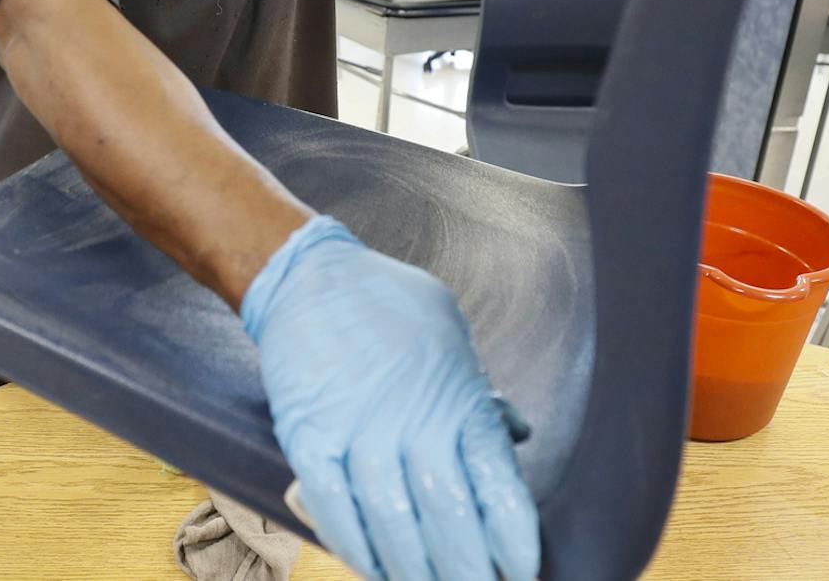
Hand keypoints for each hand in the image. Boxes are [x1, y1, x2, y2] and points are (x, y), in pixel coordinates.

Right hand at [241, 216, 537, 580]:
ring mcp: (357, 431)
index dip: (513, 541)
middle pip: (450, 517)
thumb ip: (479, 393)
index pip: (498, 486)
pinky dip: (355, 547)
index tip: (521, 571)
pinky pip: (333, 508)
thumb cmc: (386, 305)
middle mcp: (411, 420)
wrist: (306, 277)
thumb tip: (515, 434)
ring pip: (393, 522)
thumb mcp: (451, 337)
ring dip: (413, 571)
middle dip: (467, 570)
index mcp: (458, 399)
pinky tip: (373, 569)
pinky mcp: (308, 437)